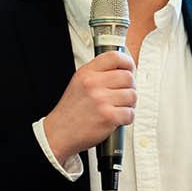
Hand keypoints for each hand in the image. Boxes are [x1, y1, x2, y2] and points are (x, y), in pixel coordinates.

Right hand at [40, 49, 137, 163]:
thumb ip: (98, 74)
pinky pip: (130, 113)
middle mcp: (93, 84)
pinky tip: (117, 119)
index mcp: (87, 73)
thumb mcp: (79, 83)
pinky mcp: (108, 117)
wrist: (59, 132)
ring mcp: (101, 100)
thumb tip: (123, 69)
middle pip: (128, 77)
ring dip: (129, 104)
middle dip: (130, 87)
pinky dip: (127, 118)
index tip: (130, 70)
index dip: (127, 63)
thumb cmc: (71, 110)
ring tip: (118, 108)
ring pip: (132, 96)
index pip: (115, 57)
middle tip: (123, 94)